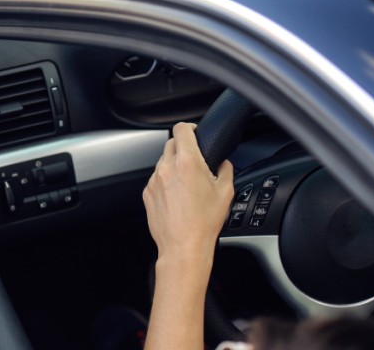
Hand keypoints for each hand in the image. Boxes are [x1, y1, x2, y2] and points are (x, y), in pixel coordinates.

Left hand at [143, 122, 234, 268]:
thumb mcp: (226, 192)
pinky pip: (156, 179)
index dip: (189, 127)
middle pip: (171, 143)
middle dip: (183, 147)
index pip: (181, 129)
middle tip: (195, 161)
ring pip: (163, 162)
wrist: (184, 246)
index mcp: (187, 162)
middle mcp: (167, 168)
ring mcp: (154, 180)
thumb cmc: (204, 222)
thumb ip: (226, 169)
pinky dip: (166, 181)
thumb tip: (224, 163)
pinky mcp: (147, 192)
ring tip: (187, 184)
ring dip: (174, 166)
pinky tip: (177, 196)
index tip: (194, 132)